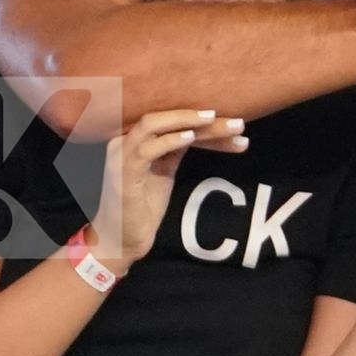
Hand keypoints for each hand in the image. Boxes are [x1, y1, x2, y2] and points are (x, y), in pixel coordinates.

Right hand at [85, 110, 246, 271]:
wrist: (120, 239)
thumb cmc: (141, 206)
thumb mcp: (163, 171)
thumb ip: (175, 149)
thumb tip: (200, 131)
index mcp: (133, 138)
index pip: (170, 120)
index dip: (202, 120)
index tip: (235, 123)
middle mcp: (123, 140)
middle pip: (163, 116)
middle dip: (200, 116)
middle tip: (236, 120)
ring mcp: (121, 154)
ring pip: (153, 124)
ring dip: (188, 122)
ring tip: (216, 121)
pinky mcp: (123, 173)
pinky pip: (147, 149)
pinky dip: (170, 140)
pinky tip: (191, 137)